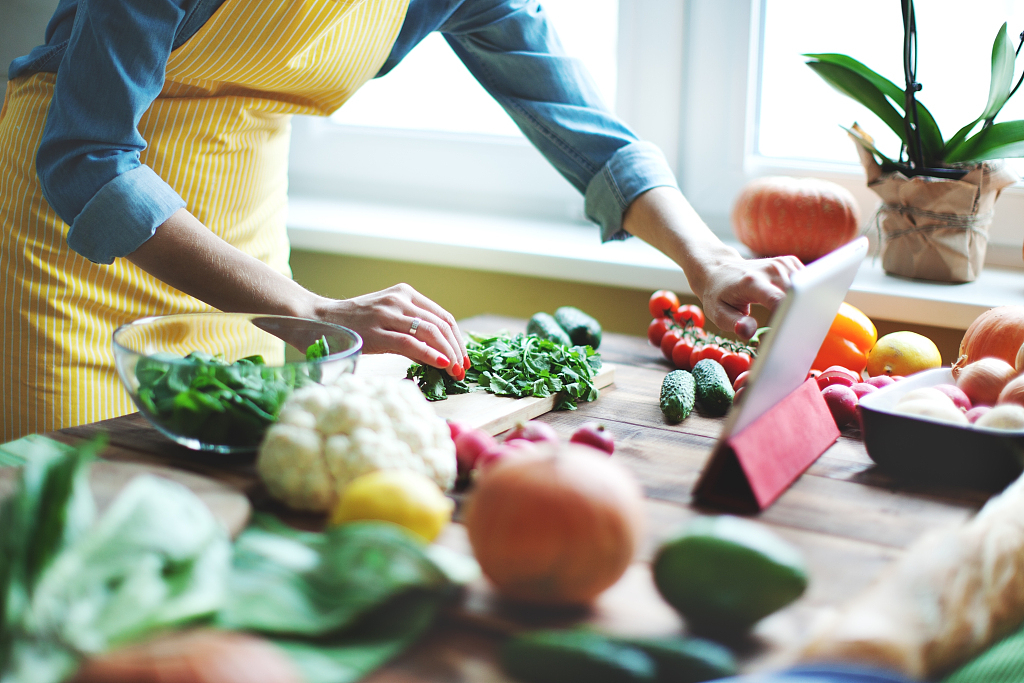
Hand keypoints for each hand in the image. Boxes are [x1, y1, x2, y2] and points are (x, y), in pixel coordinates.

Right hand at [320, 284, 468, 377]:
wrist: (318, 320)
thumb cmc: (354, 324)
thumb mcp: (387, 318)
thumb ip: (411, 329)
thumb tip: (439, 355)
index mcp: (405, 293)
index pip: (443, 316)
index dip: (458, 339)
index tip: (463, 359)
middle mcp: (399, 299)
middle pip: (441, 324)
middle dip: (456, 349)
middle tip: (462, 370)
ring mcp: (387, 313)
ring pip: (430, 332)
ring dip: (448, 354)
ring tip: (454, 371)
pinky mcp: (376, 330)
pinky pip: (410, 342)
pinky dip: (430, 354)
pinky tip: (441, 364)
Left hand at [692, 249, 802, 339]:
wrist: (718, 270)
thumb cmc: (718, 296)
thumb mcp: (718, 314)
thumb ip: (734, 324)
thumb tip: (749, 332)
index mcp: (752, 282)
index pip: (778, 300)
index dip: (786, 319)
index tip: (786, 334)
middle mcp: (770, 269)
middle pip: (798, 295)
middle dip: (799, 315)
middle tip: (792, 332)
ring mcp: (782, 264)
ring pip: (807, 289)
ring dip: (803, 305)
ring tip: (791, 318)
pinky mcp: (790, 263)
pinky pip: (807, 282)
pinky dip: (804, 295)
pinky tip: (792, 302)